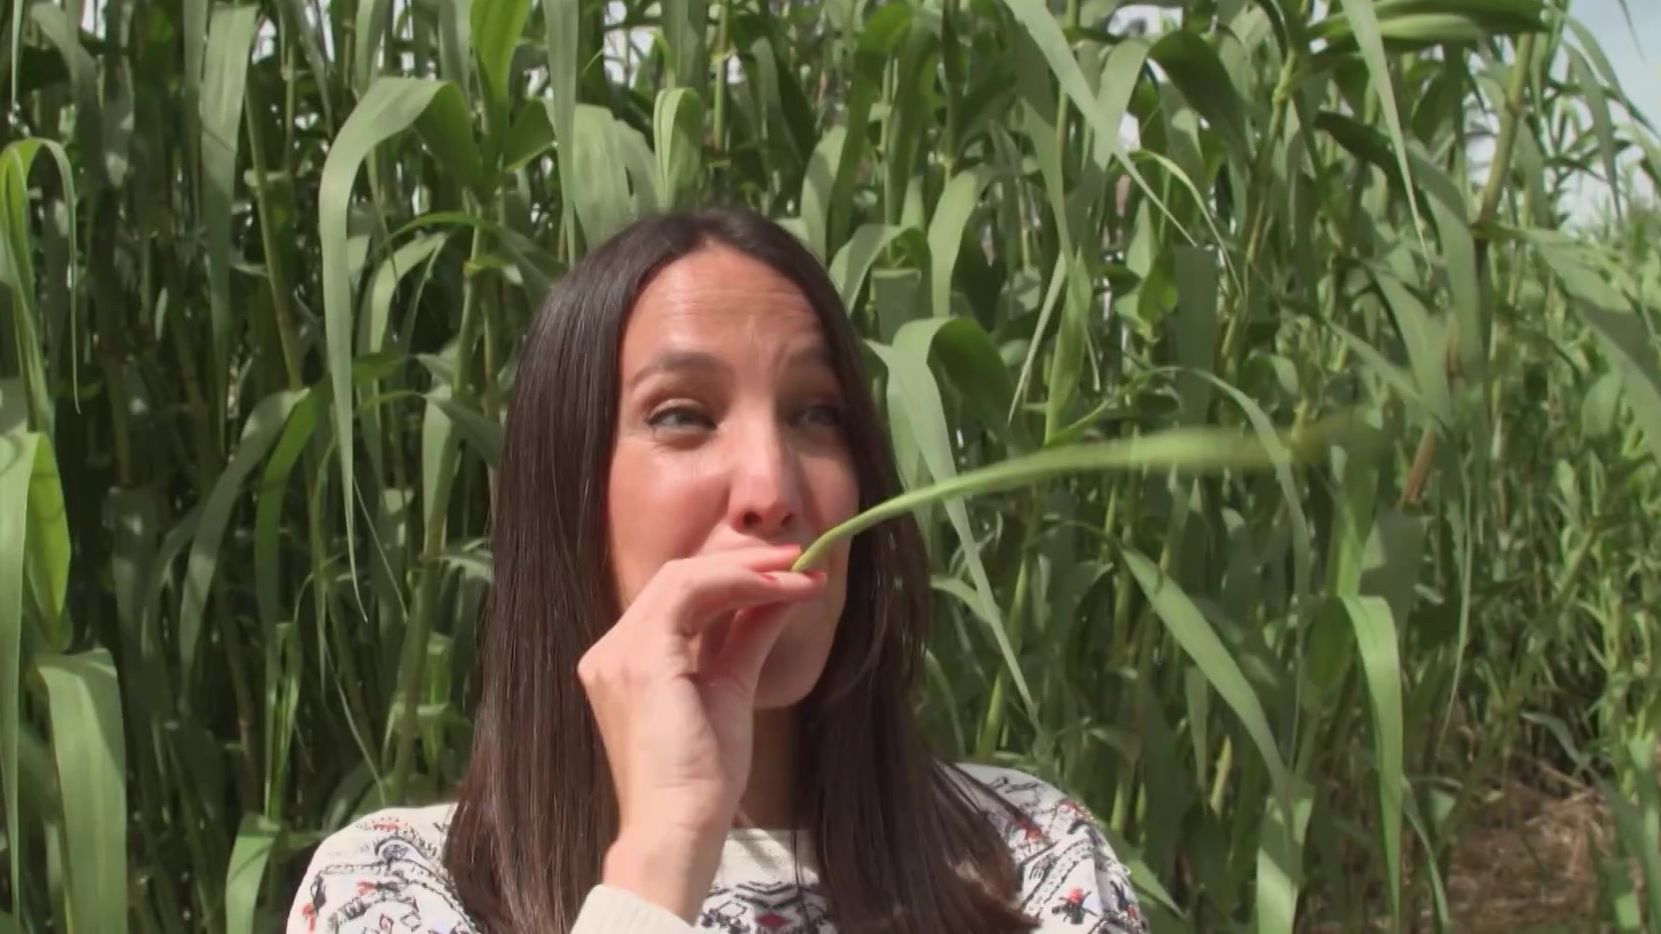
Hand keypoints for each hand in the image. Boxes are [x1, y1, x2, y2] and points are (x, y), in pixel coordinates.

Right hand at [578, 544, 824, 918]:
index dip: (733, 576)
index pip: (678, 597)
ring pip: (684, 577)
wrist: (680, 828)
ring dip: (748, 569)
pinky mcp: (639, 657)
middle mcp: (612, 651)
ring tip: (800, 570)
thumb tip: (781, 595)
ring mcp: (619, 651)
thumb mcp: (731, 689)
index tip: (787, 572)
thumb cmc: (702, 779)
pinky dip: (741, 583)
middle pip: (678, 577)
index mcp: (627, 661)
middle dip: (744, 562)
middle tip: (800, 558)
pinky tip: (782, 588)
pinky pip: (691, 593)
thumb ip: (748, 637)